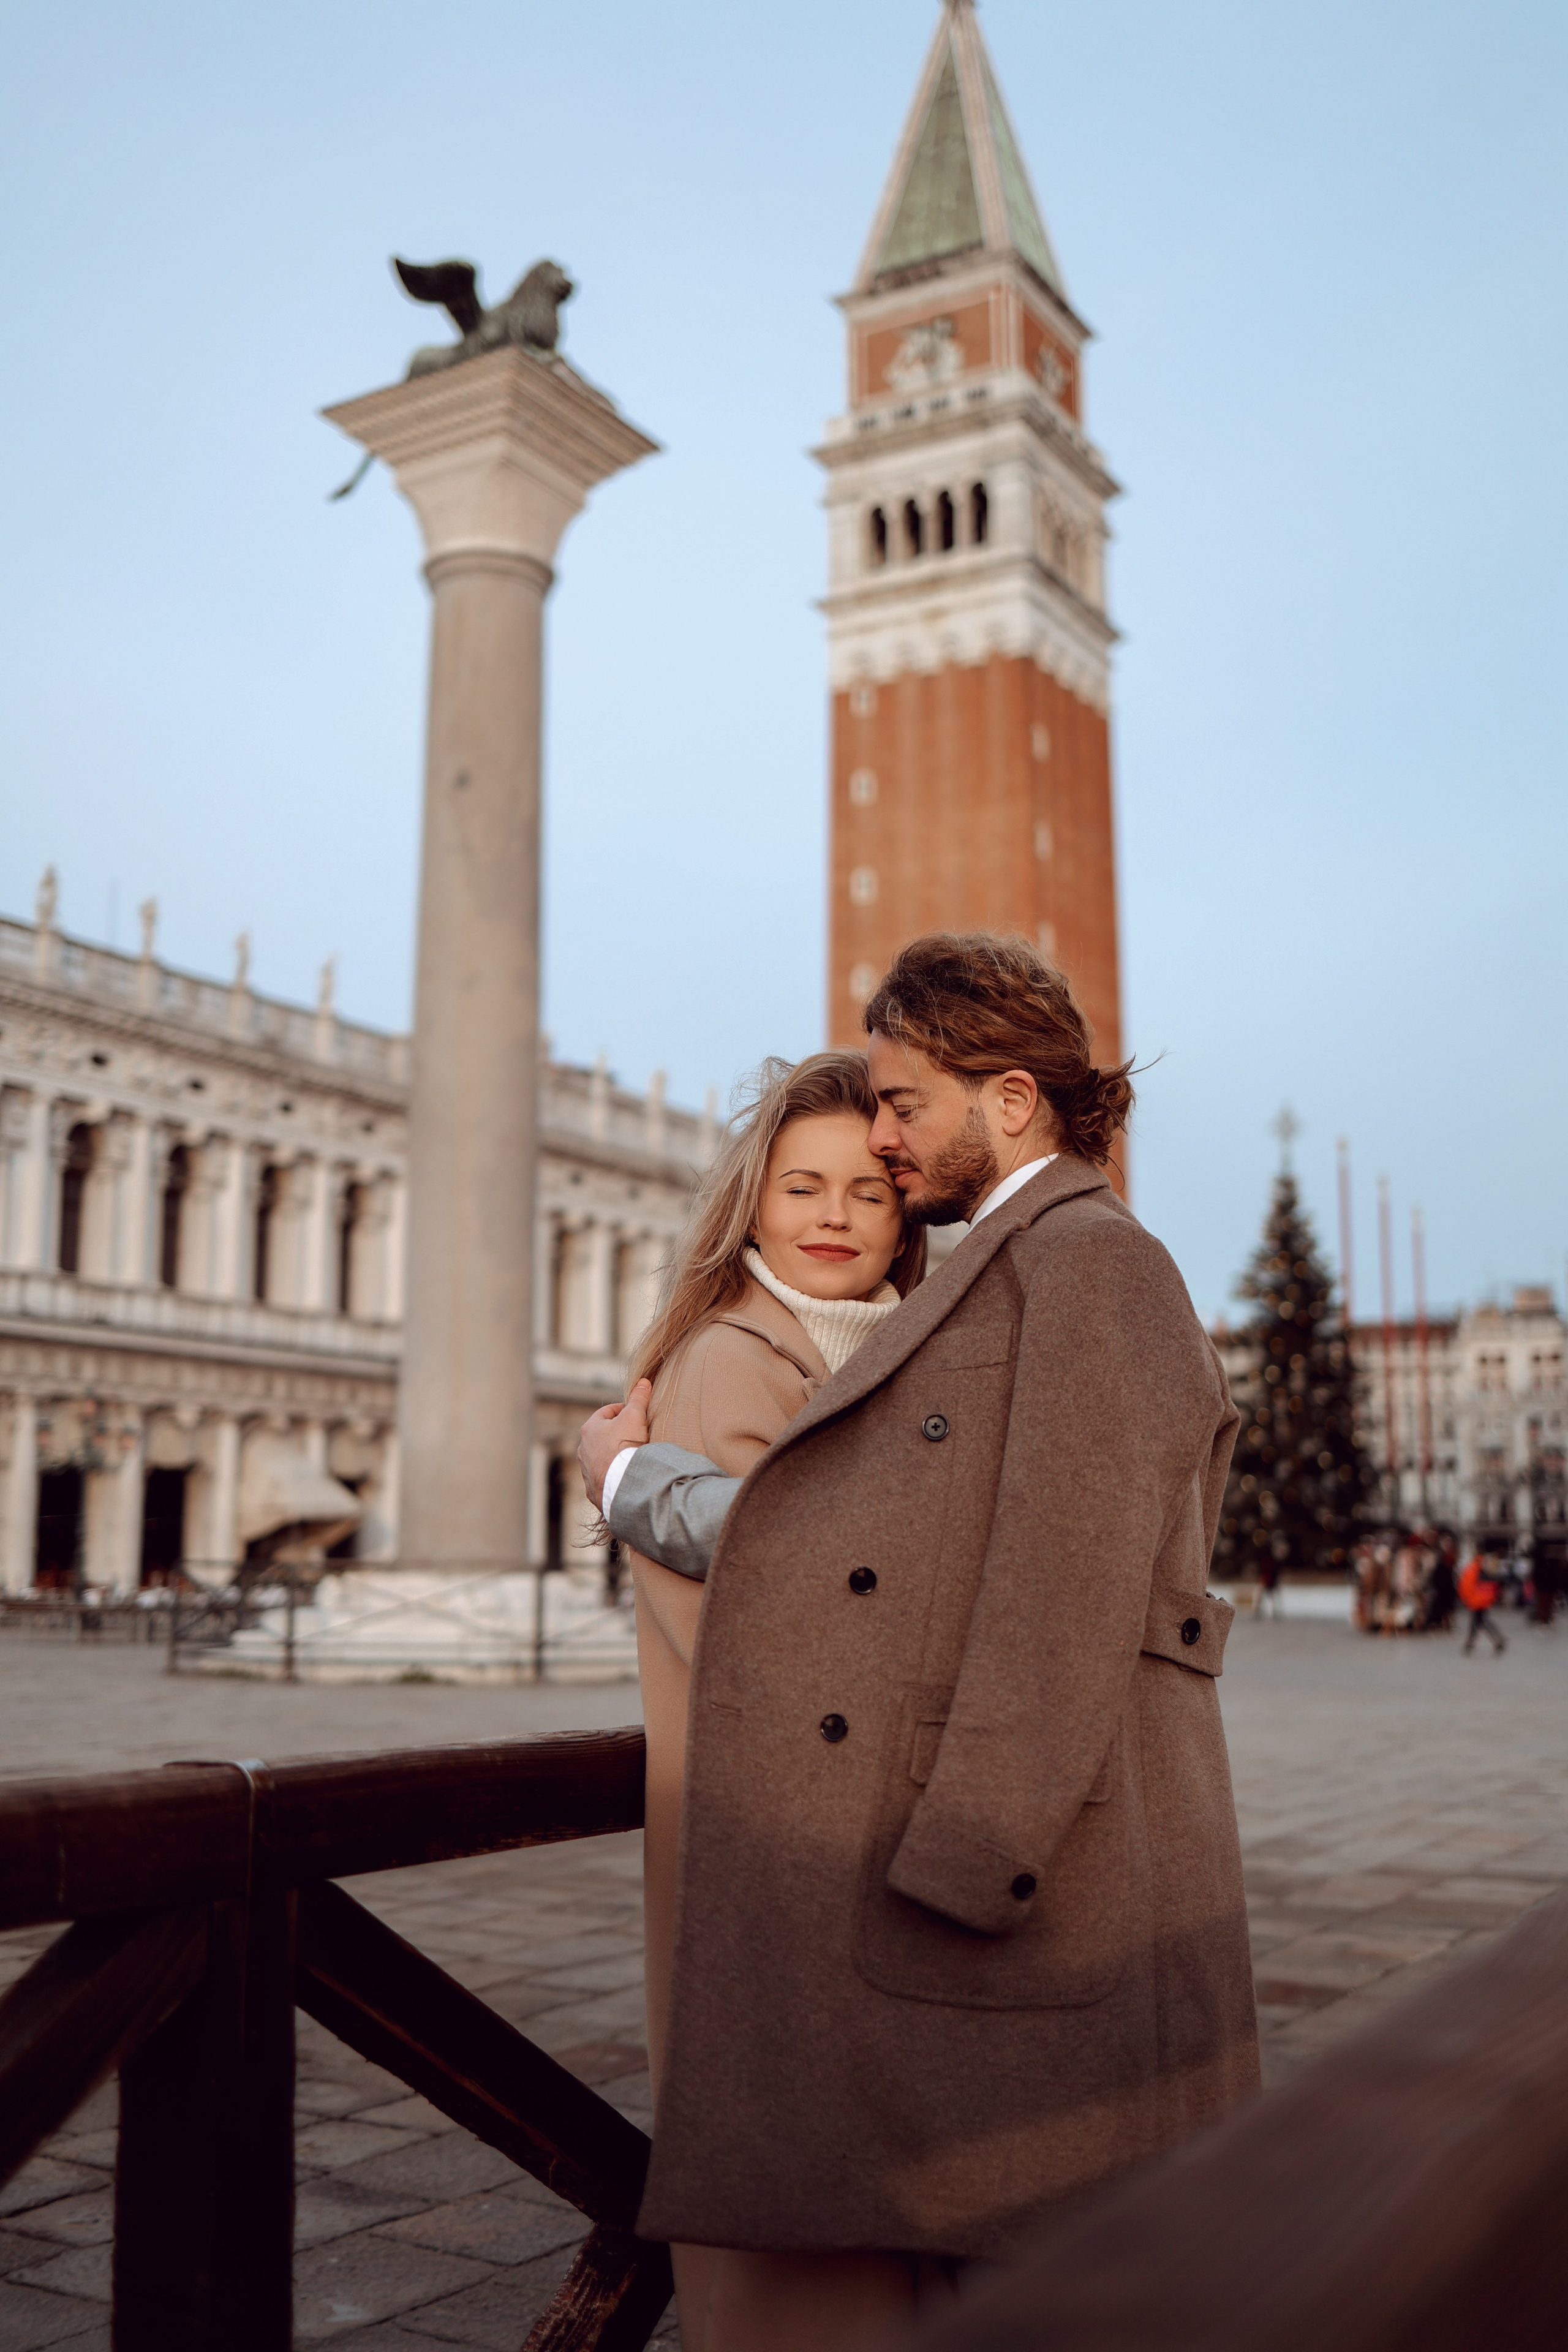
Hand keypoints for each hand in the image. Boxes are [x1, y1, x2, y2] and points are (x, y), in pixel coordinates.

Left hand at [578, 1379, 652, 1509]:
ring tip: (632, 1458)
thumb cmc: (625, 1446)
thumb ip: (638, 1398)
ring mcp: (586, 1470)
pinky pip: (604, 1478)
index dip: (624, 1410)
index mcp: (590, 1429)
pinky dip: (613, 1475)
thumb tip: (643, 1382)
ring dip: (613, 1455)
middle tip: (637, 1435)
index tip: (637, 1413)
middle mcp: (583, 1449)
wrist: (622, 1483)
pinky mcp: (593, 1489)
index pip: (608, 1412)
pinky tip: (625, 1476)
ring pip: (601, 1458)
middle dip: (618, 1434)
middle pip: (603, 1436)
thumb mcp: (635, 1416)